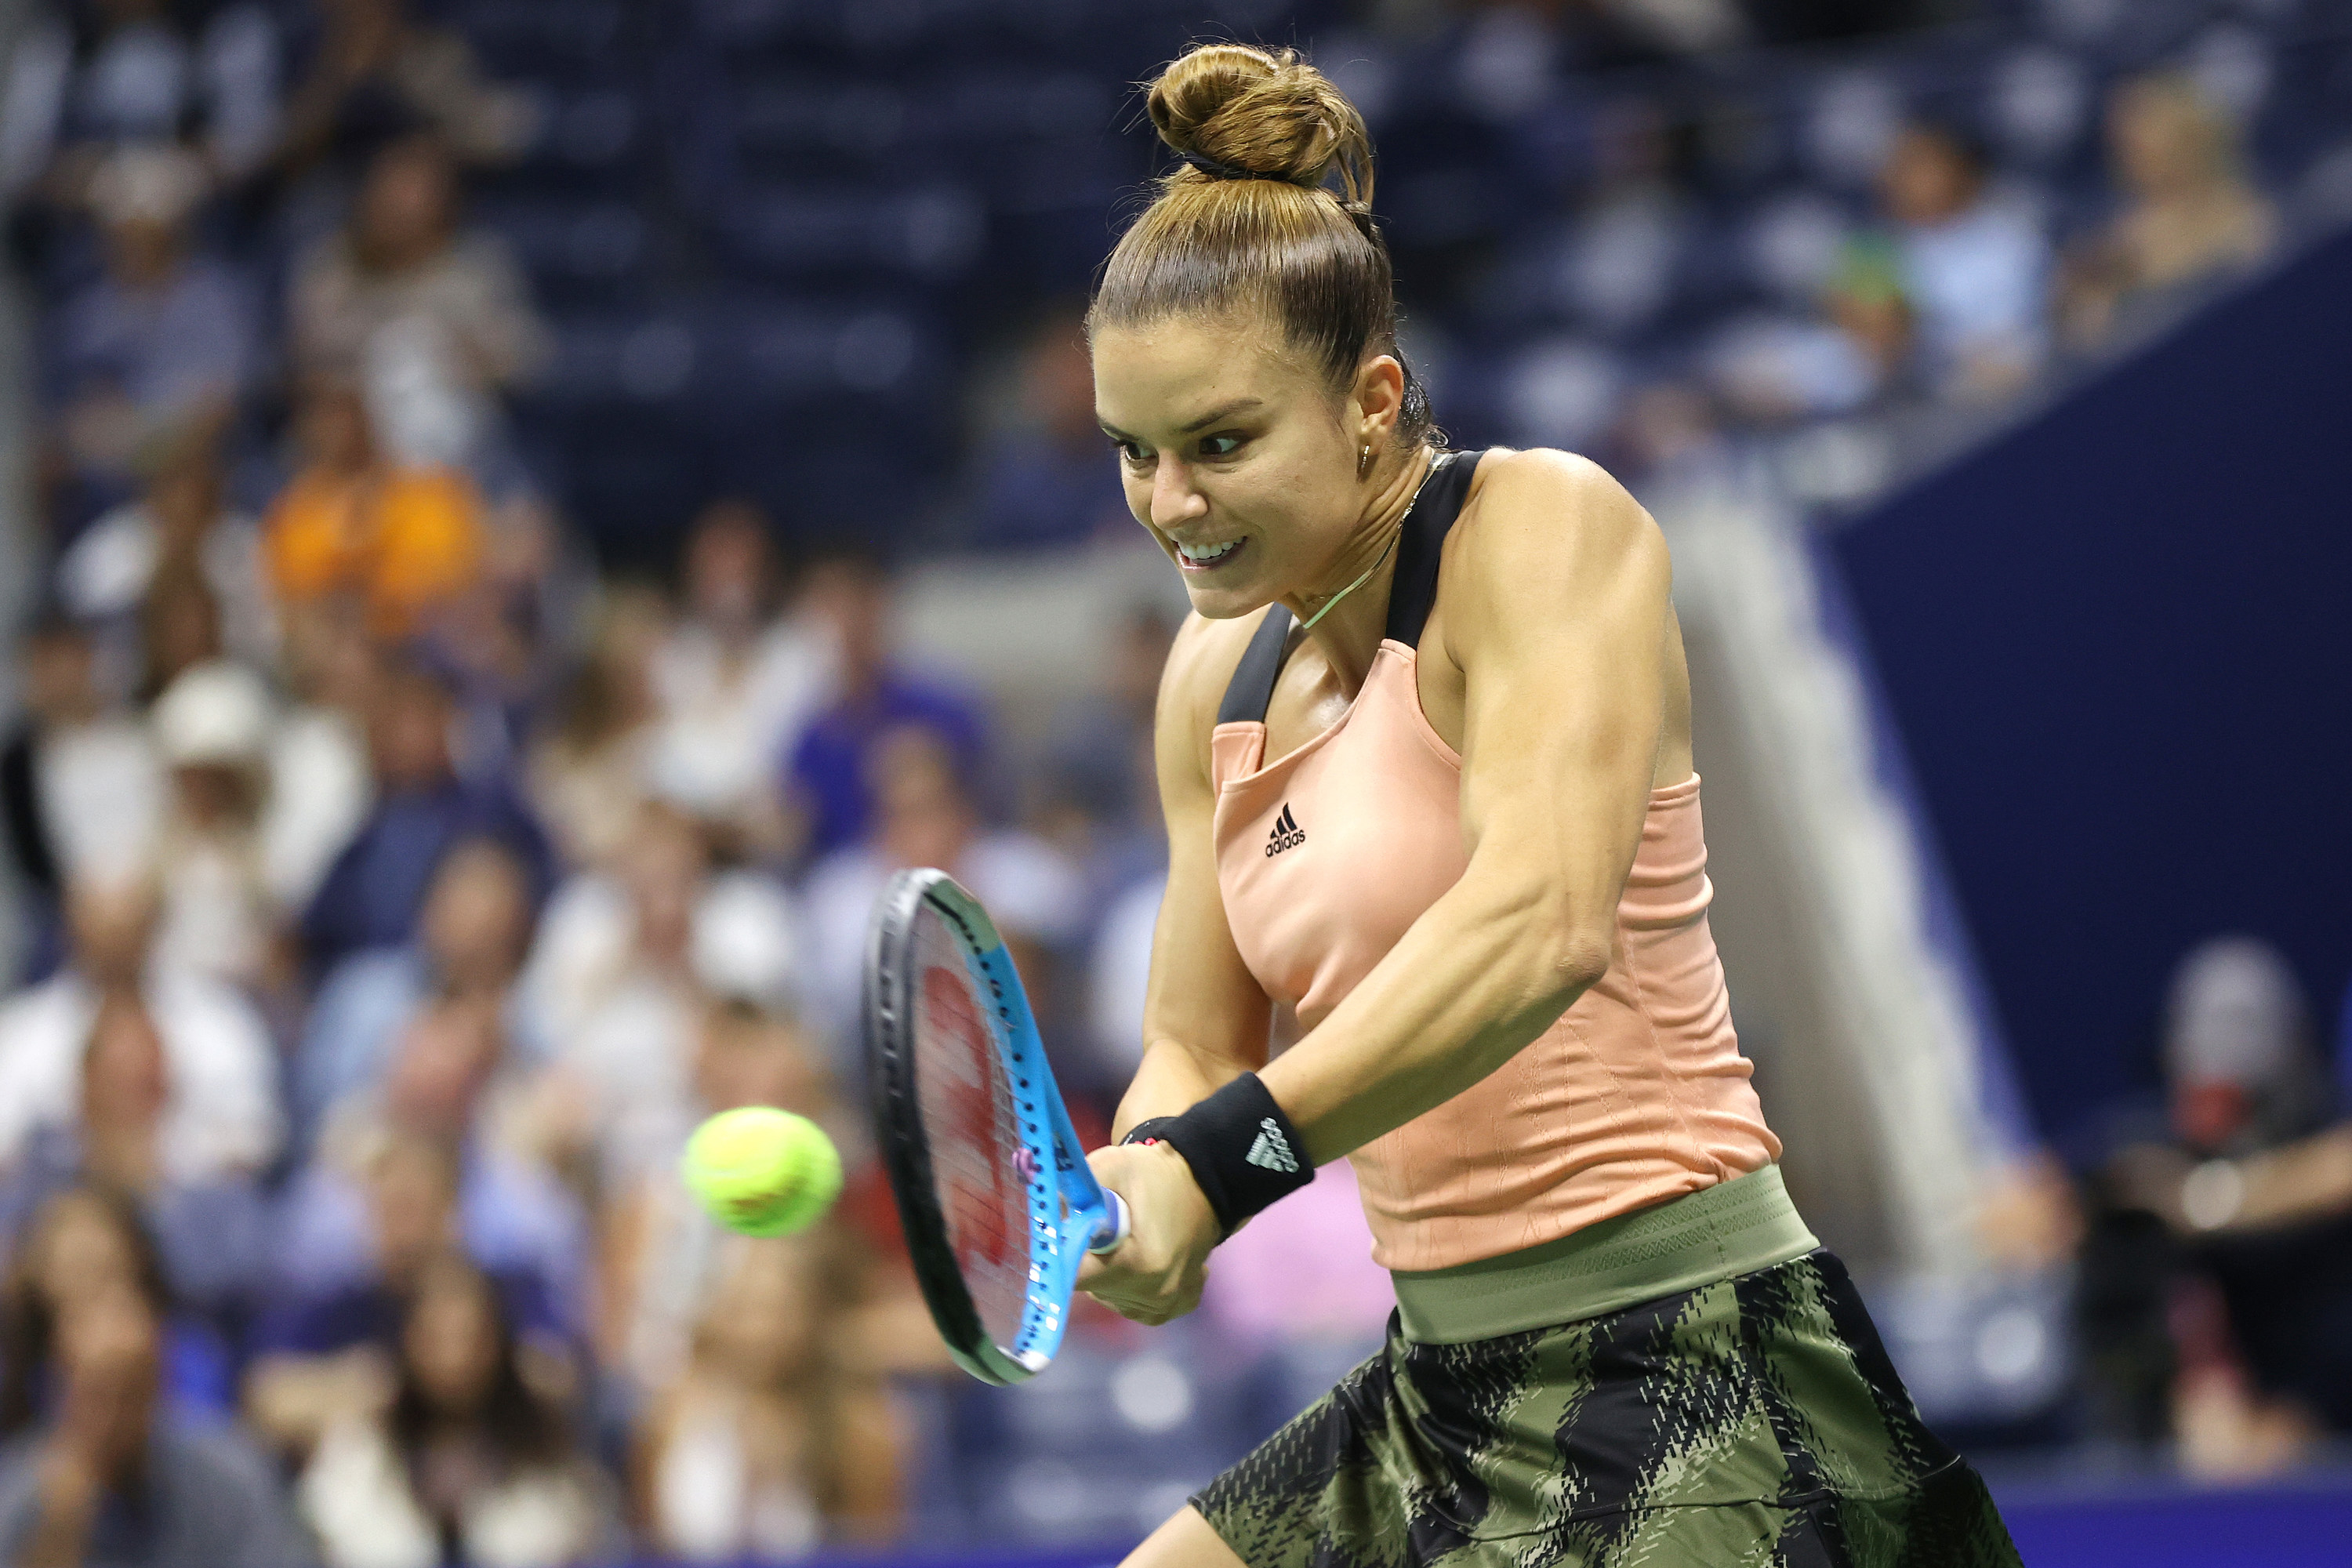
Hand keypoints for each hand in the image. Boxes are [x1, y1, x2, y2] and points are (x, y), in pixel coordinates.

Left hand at [1075, 1142, 1219, 1326]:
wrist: (1208, 1179)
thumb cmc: (1156, 1172)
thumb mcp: (1111, 1166)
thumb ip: (1073, 1190)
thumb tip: (1042, 1216)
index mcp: (1141, 1261)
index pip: (1077, 1277)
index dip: (1066, 1254)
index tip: (1070, 1233)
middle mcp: (1158, 1291)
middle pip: (1094, 1288)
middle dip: (1089, 1259)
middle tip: (1104, 1229)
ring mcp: (1170, 1301)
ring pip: (1111, 1299)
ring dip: (1108, 1275)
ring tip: (1123, 1242)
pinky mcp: (1179, 1302)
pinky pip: (1139, 1309)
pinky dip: (1129, 1291)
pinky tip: (1135, 1265)